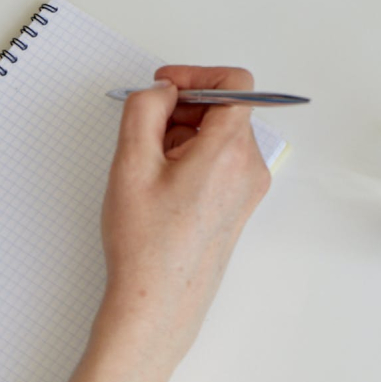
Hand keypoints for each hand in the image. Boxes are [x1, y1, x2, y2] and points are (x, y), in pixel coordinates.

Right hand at [95, 65, 270, 376]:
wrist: (157, 306)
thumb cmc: (145, 245)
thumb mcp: (131, 163)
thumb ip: (145, 110)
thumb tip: (162, 91)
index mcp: (229, 152)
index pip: (235, 84)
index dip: (198, 75)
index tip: (166, 86)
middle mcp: (249, 168)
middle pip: (225, 109)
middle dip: (184, 109)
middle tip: (146, 130)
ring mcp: (247, 190)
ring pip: (221, 136)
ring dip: (186, 135)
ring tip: (151, 167)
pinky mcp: (238, 206)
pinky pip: (221, 161)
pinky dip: (193, 157)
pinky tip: (163, 186)